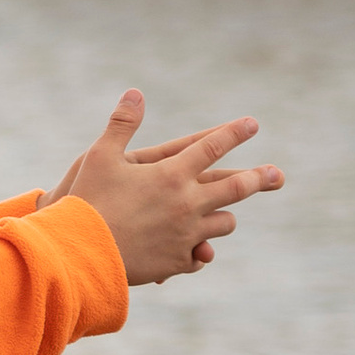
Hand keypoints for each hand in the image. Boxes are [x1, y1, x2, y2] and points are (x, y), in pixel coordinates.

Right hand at [49, 89, 282, 284]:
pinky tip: (199, 250)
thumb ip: (122, 124)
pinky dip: (199, 251)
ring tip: (225, 214)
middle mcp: (187, 203)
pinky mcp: (176, 261)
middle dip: (259, 178)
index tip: (252, 124)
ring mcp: (185, 234)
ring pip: (224, 223)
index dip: (234, 133)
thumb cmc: (86, 201)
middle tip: (277, 175)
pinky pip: (201, 255)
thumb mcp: (99, 156)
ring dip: (224, 217)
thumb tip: (135, 92)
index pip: (212, 146)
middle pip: (235, 187)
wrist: (78, 253)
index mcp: (171, 174)